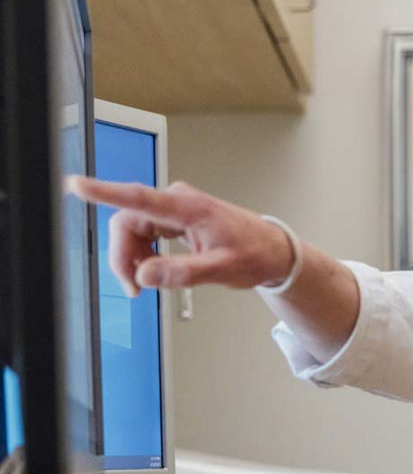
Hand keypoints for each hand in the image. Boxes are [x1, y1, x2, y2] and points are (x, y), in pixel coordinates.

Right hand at [69, 176, 293, 296]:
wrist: (273, 251)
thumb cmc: (254, 255)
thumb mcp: (222, 269)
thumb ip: (183, 272)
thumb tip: (144, 275)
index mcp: (189, 207)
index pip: (139, 198)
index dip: (104, 192)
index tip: (77, 184)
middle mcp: (178, 202)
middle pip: (127, 222)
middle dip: (123, 256)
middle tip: (134, 289)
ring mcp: (175, 208)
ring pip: (133, 230)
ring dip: (132, 258)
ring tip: (146, 285)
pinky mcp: (175, 218)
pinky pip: (144, 233)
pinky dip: (143, 254)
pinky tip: (155, 270)